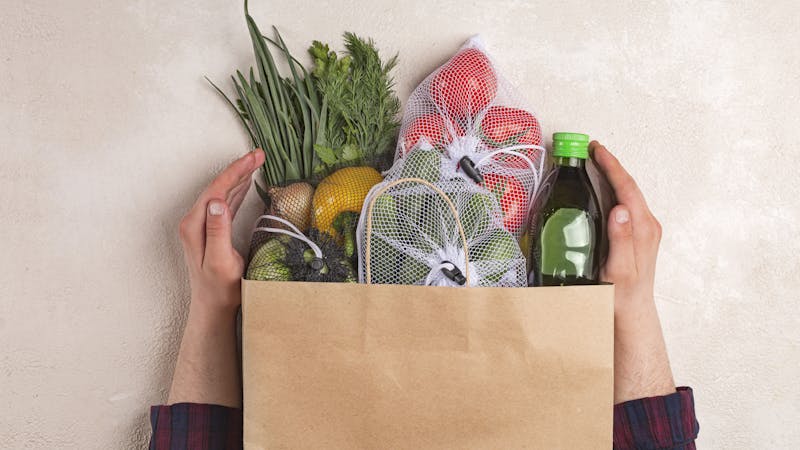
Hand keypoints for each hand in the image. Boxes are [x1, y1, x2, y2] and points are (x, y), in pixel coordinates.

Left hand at [168, 149, 263, 407]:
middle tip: (260, 154)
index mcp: (195, 225)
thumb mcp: (221, 261)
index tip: (254, 158)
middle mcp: (194, 221)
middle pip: (218, 186)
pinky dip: (236, 190)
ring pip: (221, 192)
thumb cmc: (221, 289)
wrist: (213, 306)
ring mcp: (201, 225)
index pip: (216, 189)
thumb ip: (218, 231)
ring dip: (238, 177)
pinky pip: (224, 202)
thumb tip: (218, 201)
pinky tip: (246, 183)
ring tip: (256, 163)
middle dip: (239, 168)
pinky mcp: (210, 230)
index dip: (235, 171)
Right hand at [591, 141, 675, 403]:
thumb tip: (620, 208)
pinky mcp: (635, 238)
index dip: (610, 165)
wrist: (630, 317)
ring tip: (591, 165)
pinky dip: (610, 192)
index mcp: (642, 229)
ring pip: (626, 195)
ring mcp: (642, 232)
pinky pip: (623, 206)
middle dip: (609, 165)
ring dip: (610, 177)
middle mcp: (646, 226)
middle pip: (627, 186)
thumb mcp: (619, 270)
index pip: (626, 187)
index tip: (595, 149)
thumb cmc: (620, 297)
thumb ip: (621, 240)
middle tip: (589, 151)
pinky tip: (598, 192)